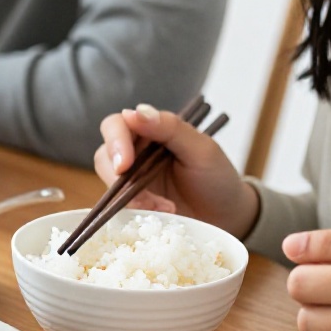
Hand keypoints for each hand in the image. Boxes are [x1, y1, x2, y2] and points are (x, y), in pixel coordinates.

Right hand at [90, 104, 257, 237]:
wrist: (227, 218)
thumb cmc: (217, 179)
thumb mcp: (202, 149)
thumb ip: (171, 128)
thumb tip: (135, 112)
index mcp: (151, 130)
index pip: (117, 125)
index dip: (115, 141)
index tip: (124, 164)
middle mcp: (135, 151)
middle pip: (104, 153)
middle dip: (117, 176)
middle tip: (138, 194)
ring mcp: (130, 178)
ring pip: (107, 181)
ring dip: (130, 196)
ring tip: (161, 208)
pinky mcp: (130, 201)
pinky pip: (116, 204)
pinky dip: (134, 210)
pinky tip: (160, 213)